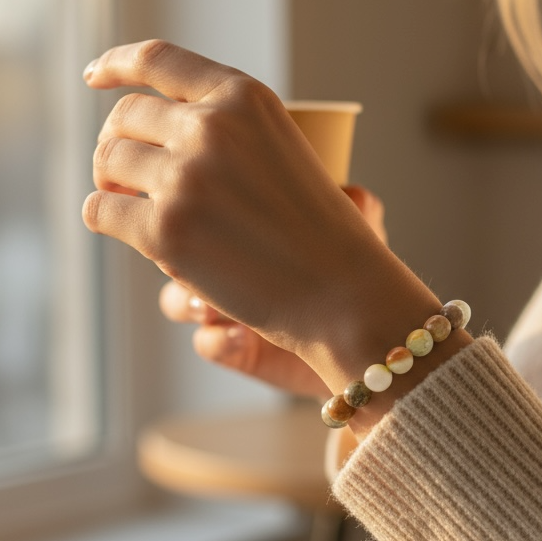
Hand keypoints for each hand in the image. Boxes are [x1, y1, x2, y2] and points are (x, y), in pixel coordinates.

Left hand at [82, 40, 457, 416]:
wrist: (340, 290)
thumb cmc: (319, 230)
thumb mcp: (283, 151)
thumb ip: (231, 130)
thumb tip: (156, 130)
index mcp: (244, 98)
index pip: (158, 60)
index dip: (116, 63)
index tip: (94, 76)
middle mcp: (210, 127)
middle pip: (124, 117)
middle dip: (115, 143)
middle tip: (121, 174)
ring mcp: (185, 177)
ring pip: (107, 163)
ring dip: (108, 182)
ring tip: (125, 202)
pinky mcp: (165, 229)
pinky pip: (100, 212)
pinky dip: (103, 219)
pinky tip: (119, 228)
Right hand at [158, 187, 387, 398]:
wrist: (368, 332)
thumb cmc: (356, 272)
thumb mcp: (364, 232)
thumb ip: (358, 205)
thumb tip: (354, 190)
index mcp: (244, 219)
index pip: (199, 200)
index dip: (200, 202)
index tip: (225, 208)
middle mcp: (227, 260)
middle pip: (172, 244)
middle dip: (183, 248)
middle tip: (207, 251)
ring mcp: (226, 307)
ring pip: (175, 299)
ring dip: (191, 299)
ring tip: (217, 301)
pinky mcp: (238, 349)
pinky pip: (207, 343)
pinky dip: (220, 339)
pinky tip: (242, 335)